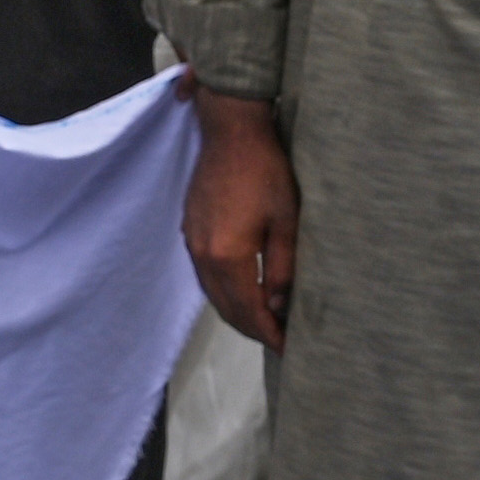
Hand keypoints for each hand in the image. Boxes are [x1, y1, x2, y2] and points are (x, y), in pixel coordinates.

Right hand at [181, 85, 299, 348]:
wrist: (231, 132)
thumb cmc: (265, 171)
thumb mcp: (286, 222)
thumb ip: (282, 269)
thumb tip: (278, 307)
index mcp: (228, 256)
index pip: (249, 311)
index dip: (269, 333)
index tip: (289, 347)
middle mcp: (203, 255)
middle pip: (227, 309)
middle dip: (253, 329)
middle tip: (280, 340)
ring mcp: (193, 243)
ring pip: (213, 295)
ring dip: (238, 313)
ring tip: (265, 322)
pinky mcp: (191, 231)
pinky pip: (206, 276)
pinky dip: (224, 293)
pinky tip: (244, 291)